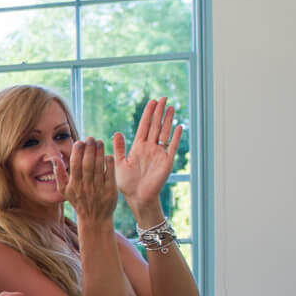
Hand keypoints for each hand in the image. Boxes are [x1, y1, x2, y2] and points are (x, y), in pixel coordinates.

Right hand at [63, 139, 117, 227]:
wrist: (94, 219)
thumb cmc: (78, 201)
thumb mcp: (64, 191)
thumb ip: (59, 174)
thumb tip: (53, 158)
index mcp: (74, 185)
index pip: (75, 165)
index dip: (77, 152)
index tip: (79, 142)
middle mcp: (86, 187)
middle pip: (87, 164)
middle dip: (89, 149)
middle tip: (91, 138)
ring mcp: (98, 189)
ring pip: (99, 167)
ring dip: (99, 153)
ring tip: (100, 142)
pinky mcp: (110, 191)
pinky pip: (110, 174)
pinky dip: (109, 163)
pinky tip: (108, 155)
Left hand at [113, 97, 182, 216]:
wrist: (137, 197)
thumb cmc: (127, 183)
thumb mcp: (120, 163)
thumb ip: (119, 148)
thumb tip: (117, 132)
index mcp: (138, 146)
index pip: (144, 126)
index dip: (148, 113)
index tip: (151, 101)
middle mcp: (150, 147)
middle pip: (155, 125)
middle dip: (159, 112)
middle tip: (163, 98)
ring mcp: (159, 153)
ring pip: (164, 133)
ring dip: (168, 120)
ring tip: (171, 107)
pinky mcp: (167, 161)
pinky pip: (172, 147)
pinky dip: (176, 137)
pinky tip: (179, 127)